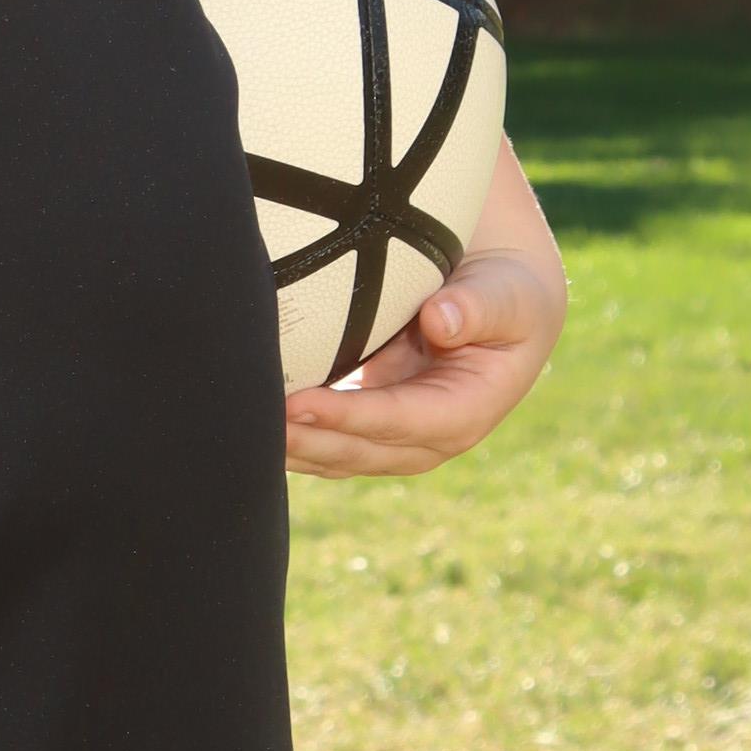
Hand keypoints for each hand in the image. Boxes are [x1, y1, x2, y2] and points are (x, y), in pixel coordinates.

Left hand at [282, 136, 567, 479]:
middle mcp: (430, 437)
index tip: (300, 404)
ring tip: (242, 433)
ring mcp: (398, 436)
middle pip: (363, 451)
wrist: (502, 302)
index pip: (402, 422)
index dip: (351, 418)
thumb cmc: (507, 295)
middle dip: (310, 442)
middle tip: (256, 424)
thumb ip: (480, 307)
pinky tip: (252, 426)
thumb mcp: (508, 296)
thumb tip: (440, 321)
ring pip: (340, 455)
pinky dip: (296, 435)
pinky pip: (329, 438)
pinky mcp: (372, 424)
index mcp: (467, 411)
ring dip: (295, 449)